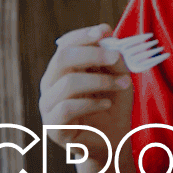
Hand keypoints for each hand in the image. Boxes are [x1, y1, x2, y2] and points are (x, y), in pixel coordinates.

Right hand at [39, 24, 132, 172]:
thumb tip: (109, 39)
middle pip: (62, 59)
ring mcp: (48, 107)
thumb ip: (113, 61)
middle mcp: (50, 85)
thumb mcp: (118, 78)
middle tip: (117, 56)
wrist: (113, 141)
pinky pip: (67, 108)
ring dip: (100, 81)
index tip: (106, 30)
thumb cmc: (113, 105)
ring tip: (123, 85)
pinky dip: (91, 103)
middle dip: (92, 53)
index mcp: (63, 70)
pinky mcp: (53, 128)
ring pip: (67, 83)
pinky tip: (107, 104)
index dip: (83, 35)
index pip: (65, 45)